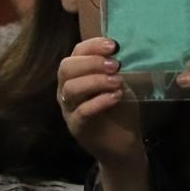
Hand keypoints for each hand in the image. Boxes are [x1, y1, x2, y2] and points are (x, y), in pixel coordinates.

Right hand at [57, 38, 142, 170]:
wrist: (123, 144)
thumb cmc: (119, 110)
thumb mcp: (118, 83)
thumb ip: (112, 69)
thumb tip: (115, 50)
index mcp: (76, 75)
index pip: (75, 53)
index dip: (92, 46)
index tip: (113, 46)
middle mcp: (66, 90)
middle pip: (66, 68)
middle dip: (92, 63)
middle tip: (115, 65)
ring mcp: (69, 110)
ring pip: (71, 89)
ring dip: (96, 81)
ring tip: (117, 82)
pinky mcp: (76, 128)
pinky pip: (82, 111)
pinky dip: (99, 101)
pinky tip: (116, 97)